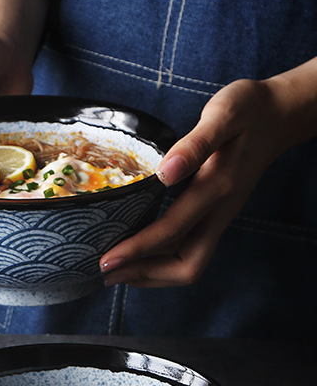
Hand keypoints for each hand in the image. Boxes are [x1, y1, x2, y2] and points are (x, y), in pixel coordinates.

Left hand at [100, 58, 316, 287]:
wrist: (279, 115)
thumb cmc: (248, 110)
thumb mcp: (223, 114)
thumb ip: (195, 144)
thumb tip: (166, 172)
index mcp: (217, 188)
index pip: (171, 231)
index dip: (136, 249)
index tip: (105, 261)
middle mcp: (220, 211)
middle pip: (187, 265)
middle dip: (145, 275)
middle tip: (105, 273)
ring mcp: (219, 217)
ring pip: (188, 263)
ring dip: (151, 273)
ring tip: (114, 272)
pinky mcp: (215, 217)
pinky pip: (188, 250)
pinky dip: (160, 260)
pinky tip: (135, 254)